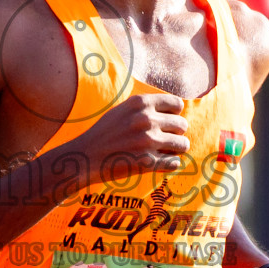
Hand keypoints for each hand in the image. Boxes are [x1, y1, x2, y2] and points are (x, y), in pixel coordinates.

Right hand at [61, 93, 189, 185]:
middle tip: (164, 140)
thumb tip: (175, 110)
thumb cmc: (104, 133)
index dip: (175, 115)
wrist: (85, 157)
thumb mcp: (123, 110)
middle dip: (176, 133)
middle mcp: (146, 119)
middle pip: (182, 125)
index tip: (167, 123)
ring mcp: (148, 141)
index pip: (177, 105)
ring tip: (165, 152)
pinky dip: (168, 164)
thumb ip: (146, 108)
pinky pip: (174, 163)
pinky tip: (157, 163)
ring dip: (176, 149)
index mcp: (141, 103)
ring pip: (183, 144)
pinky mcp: (147, 162)